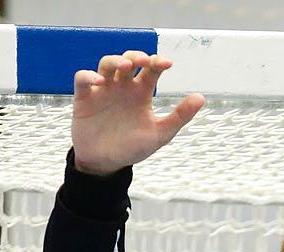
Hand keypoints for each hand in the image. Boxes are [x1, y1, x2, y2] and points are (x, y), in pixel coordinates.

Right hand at [71, 50, 204, 176]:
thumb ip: (179, 116)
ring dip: (116, 60)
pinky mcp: (84, 98)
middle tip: (145, 61)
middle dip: (137, 55)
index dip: (158, 61)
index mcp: (141, 92)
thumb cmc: (132, 148)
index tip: (167, 64)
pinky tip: (100, 82)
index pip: (151, 69)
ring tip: (127, 66)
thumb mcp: (159, 134)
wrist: (105, 164)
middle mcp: (123, 87)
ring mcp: (103, 90)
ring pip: (107, 63)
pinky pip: (82, 79)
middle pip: (128, 59)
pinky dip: (89, 76)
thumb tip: (201, 97)